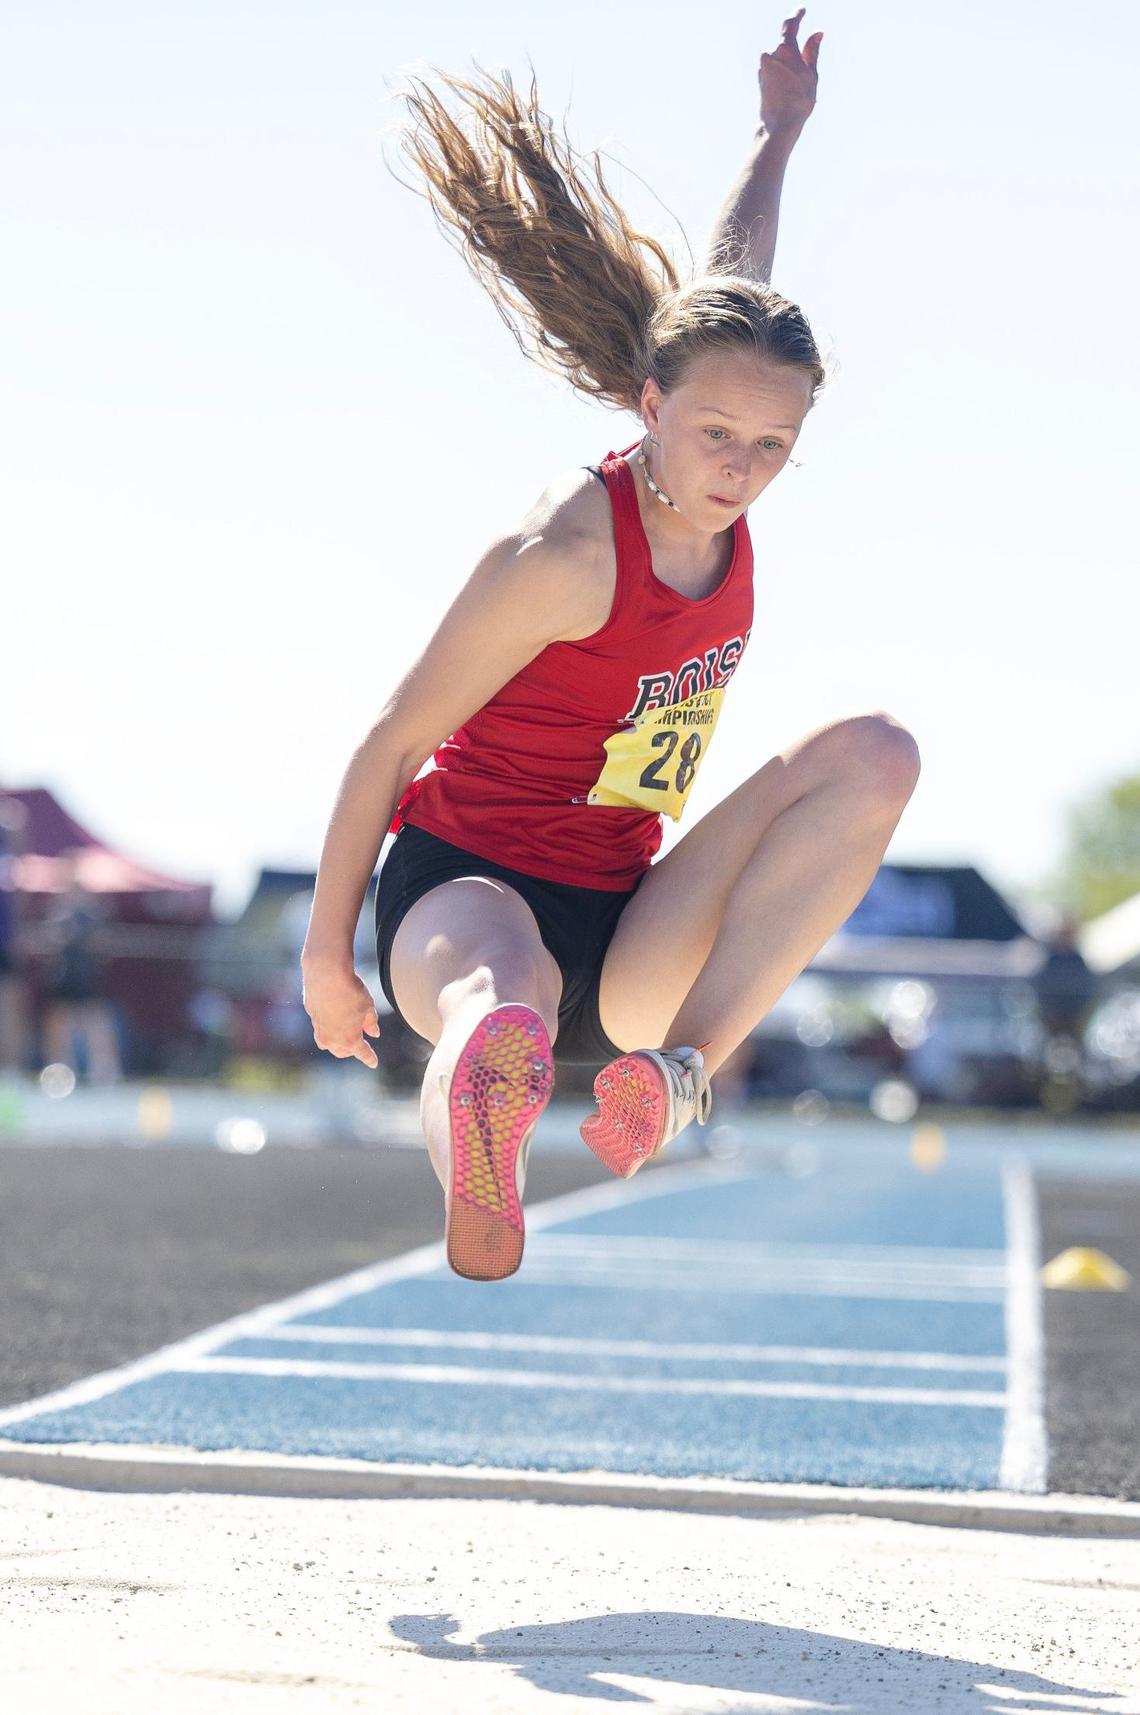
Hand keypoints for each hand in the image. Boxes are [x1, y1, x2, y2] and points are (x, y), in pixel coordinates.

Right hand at [301, 959, 382, 1068]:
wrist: (326, 973)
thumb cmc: (351, 990)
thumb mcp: (368, 1007)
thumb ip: (371, 1023)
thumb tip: (373, 1033)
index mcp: (350, 1039)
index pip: (362, 1053)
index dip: (369, 1058)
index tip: (374, 1063)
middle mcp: (332, 1038)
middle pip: (342, 1051)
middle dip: (350, 1049)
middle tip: (359, 1041)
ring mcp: (319, 1028)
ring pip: (327, 1042)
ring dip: (336, 1040)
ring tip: (344, 1031)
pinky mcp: (311, 1015)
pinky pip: (320, 1026)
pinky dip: (328, 1024)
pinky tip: (333, 1014)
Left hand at [759, 8, 821, 136]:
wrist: (779, 125)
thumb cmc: (799, 101)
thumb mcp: (811, 74)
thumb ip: (812, 51)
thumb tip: (817, 34)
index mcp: (784, 51)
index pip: (790, 25)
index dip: (797, 15)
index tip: (802, 10)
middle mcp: (770, 56)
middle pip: (787, 47)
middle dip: (797, 55)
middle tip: (805, 74)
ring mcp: (763, 68)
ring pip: (782, 60)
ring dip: (791, 68)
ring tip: (797, 90)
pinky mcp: (760, 78)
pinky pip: (775, 70)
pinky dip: (784, 76)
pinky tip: (788, 92)